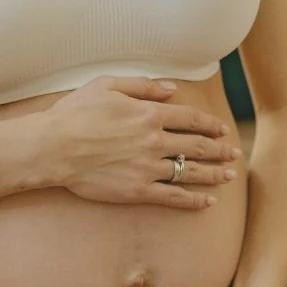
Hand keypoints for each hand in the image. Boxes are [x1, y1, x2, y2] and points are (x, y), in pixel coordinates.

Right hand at [43, 76, 241, 209]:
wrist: (53, 147)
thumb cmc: (74, 113)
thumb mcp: (107, 85)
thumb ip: (143, 86)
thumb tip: (172, 90)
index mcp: (149, 114)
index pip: (191, 119)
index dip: (211, 125)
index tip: (222, 129)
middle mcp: (154, 141)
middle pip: (197, 145)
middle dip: (219, 149)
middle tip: (234, 153)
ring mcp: (148, 168)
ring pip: (191, 171)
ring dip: (214, 174)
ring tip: (229, 176)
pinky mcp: (138, 191)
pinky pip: (173, 196)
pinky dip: (193, 199)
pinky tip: (207, 201)